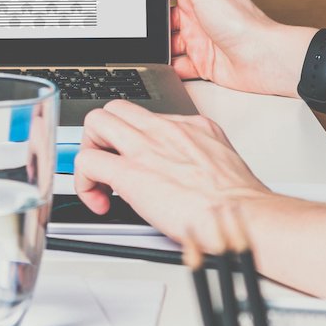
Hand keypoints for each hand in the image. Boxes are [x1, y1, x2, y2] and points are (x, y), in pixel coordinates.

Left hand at [71, 100, 274, 241]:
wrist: (241, 216)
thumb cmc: (236, 201)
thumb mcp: (220, 160)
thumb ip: (197, 156)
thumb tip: (183, 172)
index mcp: (189, 125)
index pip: (145, 116)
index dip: (132, 139)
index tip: (134, 161)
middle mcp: (165, 129)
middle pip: (115, 109)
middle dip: (102, 137)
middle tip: (108, 166)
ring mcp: (145, 147)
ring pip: (95, 123)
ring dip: (90, 151)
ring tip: (100, 180)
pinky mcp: (130, 172)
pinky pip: (87, 162)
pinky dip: (84, 183)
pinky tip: (100, 202)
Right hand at [162, 0, 312, 96]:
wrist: (262, 60)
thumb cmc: (241, 23)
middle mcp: (201, 16)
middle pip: (167, 18)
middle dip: (154, 24)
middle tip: (141, 27)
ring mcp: (202, 40)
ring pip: (170, 43)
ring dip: (160, 46)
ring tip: (151, 47)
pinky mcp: (204, 63)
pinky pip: (180, 66)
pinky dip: (170, 67)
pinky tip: (164, 65)